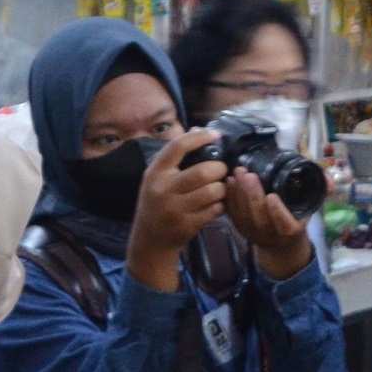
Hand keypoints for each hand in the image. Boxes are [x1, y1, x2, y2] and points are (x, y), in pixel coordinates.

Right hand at [124, 127, 228, 291]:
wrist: (149, 241)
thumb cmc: (156, 204)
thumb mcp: (157, 179)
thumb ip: (175, 157)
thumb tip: (197, 130)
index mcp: (155, 172)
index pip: (178, 147)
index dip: (200, 138)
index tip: (216, 135)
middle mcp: (163, 189)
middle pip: (203, 172)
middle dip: (219, 169)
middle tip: (222, 171)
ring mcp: (175, 209)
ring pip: (212, 191)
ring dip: (223, 189)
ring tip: (221, 189)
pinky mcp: (187, 225)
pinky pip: (214, 210)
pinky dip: (221, 205)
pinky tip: (218, 204)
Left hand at [224, 170, 313, 278]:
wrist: (281, 242)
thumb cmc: (297, 217)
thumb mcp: (311, 206)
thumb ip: (321, 191)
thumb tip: (328, 180)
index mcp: (291, 231)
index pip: (284, 225)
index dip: (278, 212)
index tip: (272, 195)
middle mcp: (271, 235)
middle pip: (259, 218)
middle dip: (252, 196)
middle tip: (249, 175)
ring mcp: (254, 233)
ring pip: (244, 216)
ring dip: (239, 193)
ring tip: (238, 173)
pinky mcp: (241, 229)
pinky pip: (233, 214)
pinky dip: (231, 198)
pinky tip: (230, 181)